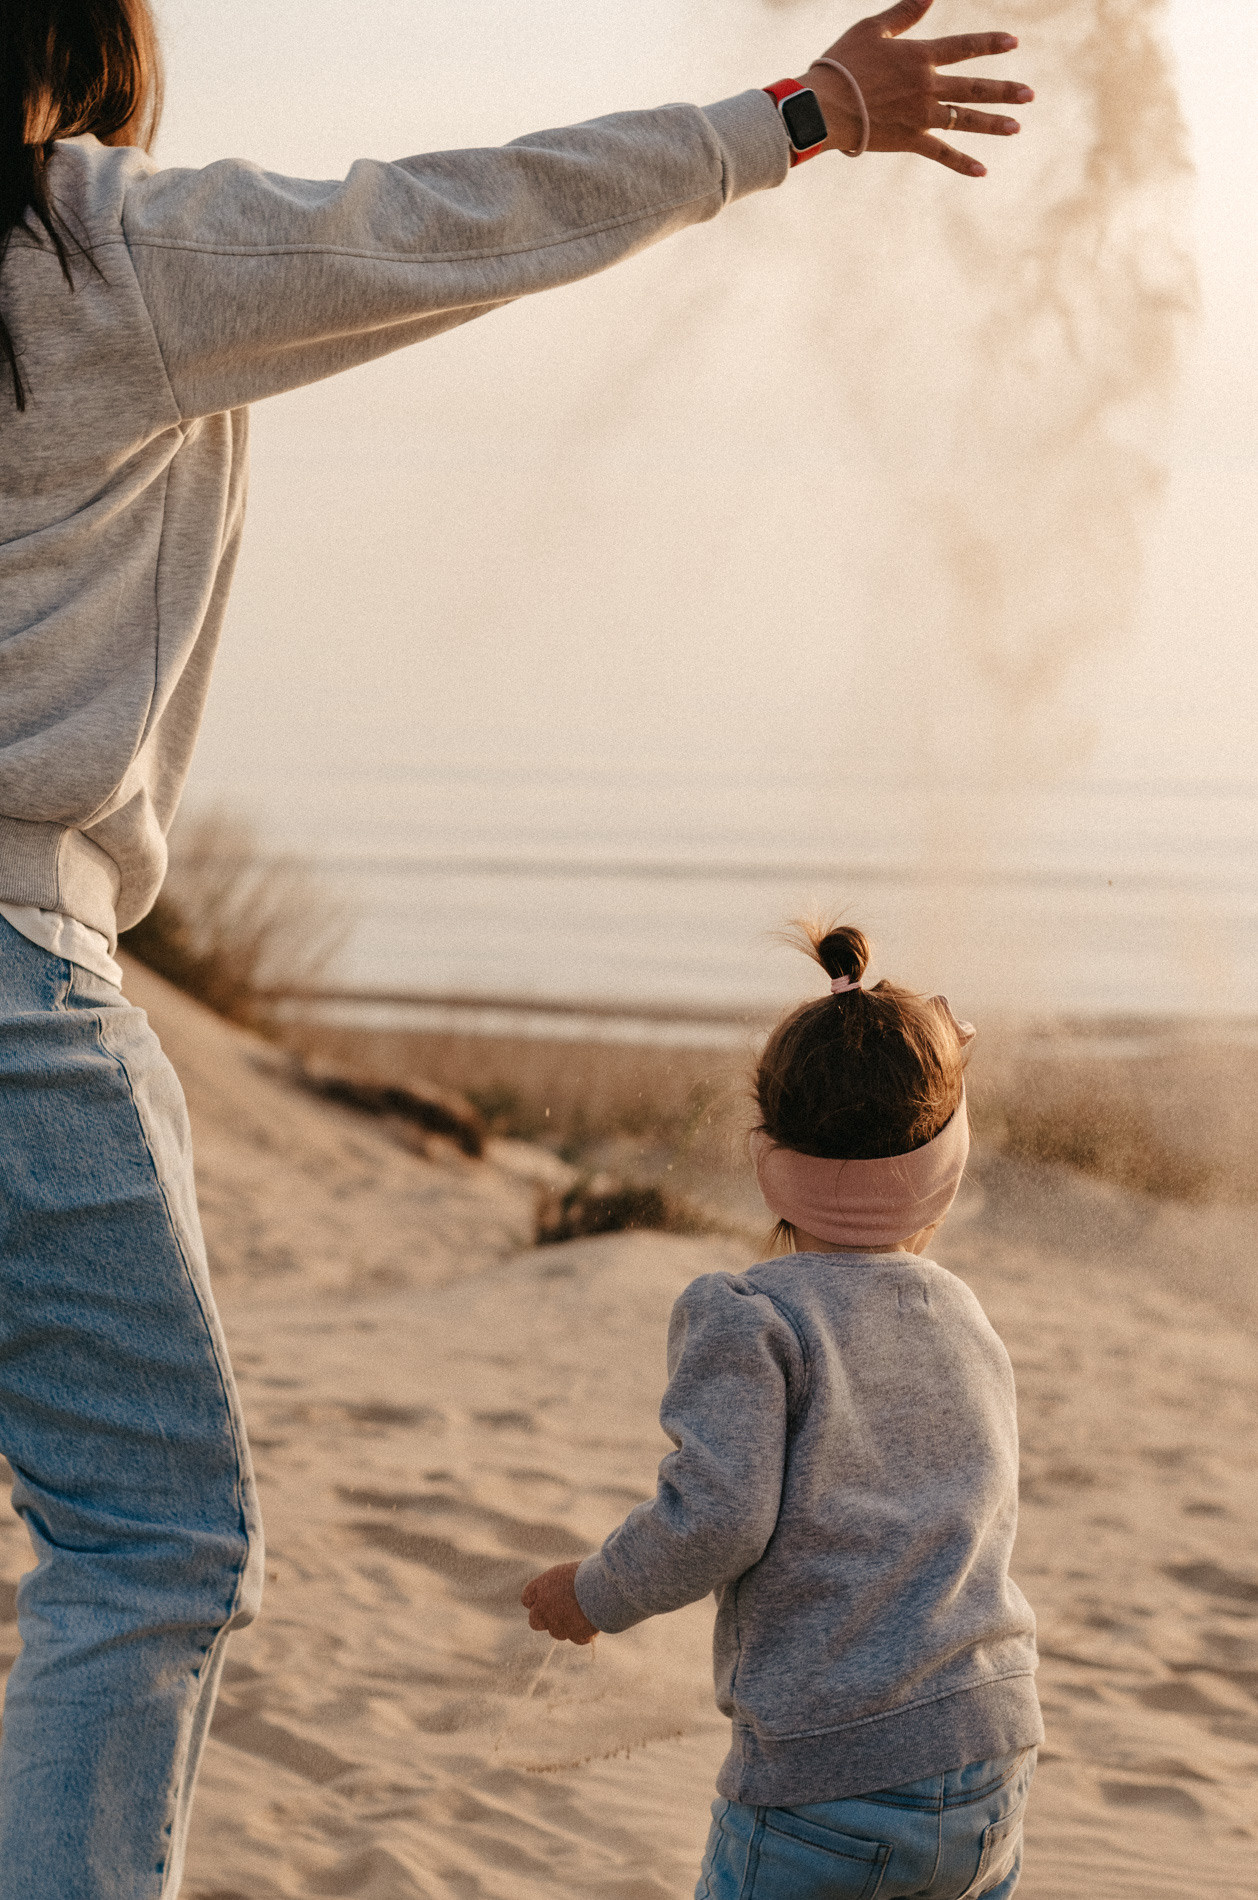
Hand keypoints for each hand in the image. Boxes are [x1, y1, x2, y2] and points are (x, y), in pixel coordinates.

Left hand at [521, 1561, 597, 1645]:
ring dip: (568, 1626)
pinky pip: (577, 1638)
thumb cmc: (590, 1572)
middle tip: (561, 1613)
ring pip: (557, 1632)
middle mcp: (544, 1606)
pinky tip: (593, 1621)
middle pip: (534, 1621)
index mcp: (542, 1586)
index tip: (548, 1600)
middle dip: (546, 1619)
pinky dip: (584, 1633)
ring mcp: (558, 1623)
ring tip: (584, 1612)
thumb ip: (556, 1587)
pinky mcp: (574, 1634)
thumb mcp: (569, 1573)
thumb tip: (556, 1598)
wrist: (606, 1585)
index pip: (527, 1598)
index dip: (536, 1600)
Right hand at [798, 0, 1033, 178]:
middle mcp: (927, 88)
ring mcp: (921, 117)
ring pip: (965, 121)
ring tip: (1016, 127)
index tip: (1013, 43)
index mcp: (920, 57)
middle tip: (1029, 95)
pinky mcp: (910, 141)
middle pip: (973, 88)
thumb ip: (904, 13)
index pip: (964, 47)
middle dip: (1004, 91)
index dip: (989, 43)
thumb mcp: (872, 30)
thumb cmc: (843, 64)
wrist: (824, 107)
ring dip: (992, 124)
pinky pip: (942, 153)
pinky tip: (983, 170)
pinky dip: (962, 162)